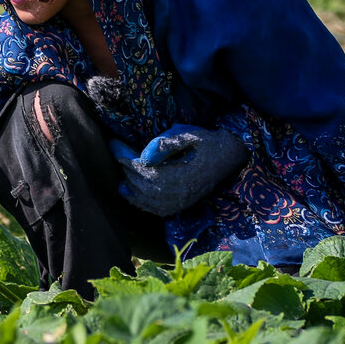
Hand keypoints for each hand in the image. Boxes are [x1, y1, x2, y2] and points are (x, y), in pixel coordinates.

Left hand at [109, 124, 248, 215]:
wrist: (230, 156)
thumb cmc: (208, 142)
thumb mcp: (190, 135)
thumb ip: (167, 144)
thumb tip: (144, 155)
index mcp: (182, 176)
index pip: (145, 170)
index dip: (126, 157)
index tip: (115, 144)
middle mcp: (180, 194)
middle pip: (142, 184)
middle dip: (126, 167)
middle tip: (117, 150)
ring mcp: (179, 203)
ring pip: (145, 198)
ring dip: (129, 183)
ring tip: (121, 167)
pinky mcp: (179, 206)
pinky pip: (154, 208)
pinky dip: (138, 200)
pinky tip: (128, 190)